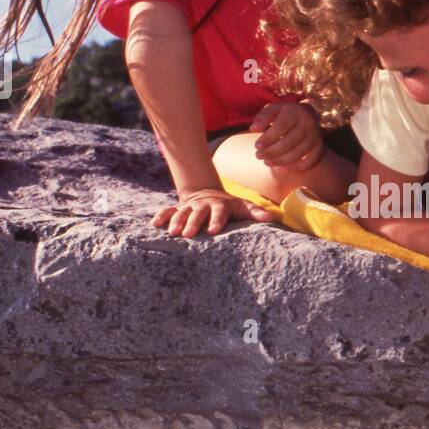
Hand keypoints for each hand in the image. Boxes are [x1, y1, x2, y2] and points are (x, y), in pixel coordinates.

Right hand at [151, 189, 277, 237]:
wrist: (209, 194)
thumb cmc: (231, 207)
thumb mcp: (244, 207)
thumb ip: (256, 213)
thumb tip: (274, 218)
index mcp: (220, 205)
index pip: (219, 212)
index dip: (216, 220)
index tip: (213, 230)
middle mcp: (203, 204)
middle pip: (197, 213)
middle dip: (192, 223)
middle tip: (187, 234)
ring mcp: (189, 206)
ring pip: (181, 212)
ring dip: (176, 221)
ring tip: (172, 233)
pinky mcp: (178, 208)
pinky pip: (167, 211)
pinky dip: (161, 216)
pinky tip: (154, 224)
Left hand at [249, 101, 323, 170]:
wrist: (304, 117)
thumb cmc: (283, 115)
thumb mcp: (272, 110)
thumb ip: (262, 117)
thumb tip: (254, 128)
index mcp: (296, 111)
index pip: (282, 126)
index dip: (268, 137)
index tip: (256, 146)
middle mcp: (309, 123)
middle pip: (290, 141)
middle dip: (272, 151)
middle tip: (258, 156)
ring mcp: (316, 136)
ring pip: (299, 153)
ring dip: (280, 161)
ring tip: (267, 162)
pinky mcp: (319, 148)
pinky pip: (310, 161)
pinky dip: (296, 167)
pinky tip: (282, 169)